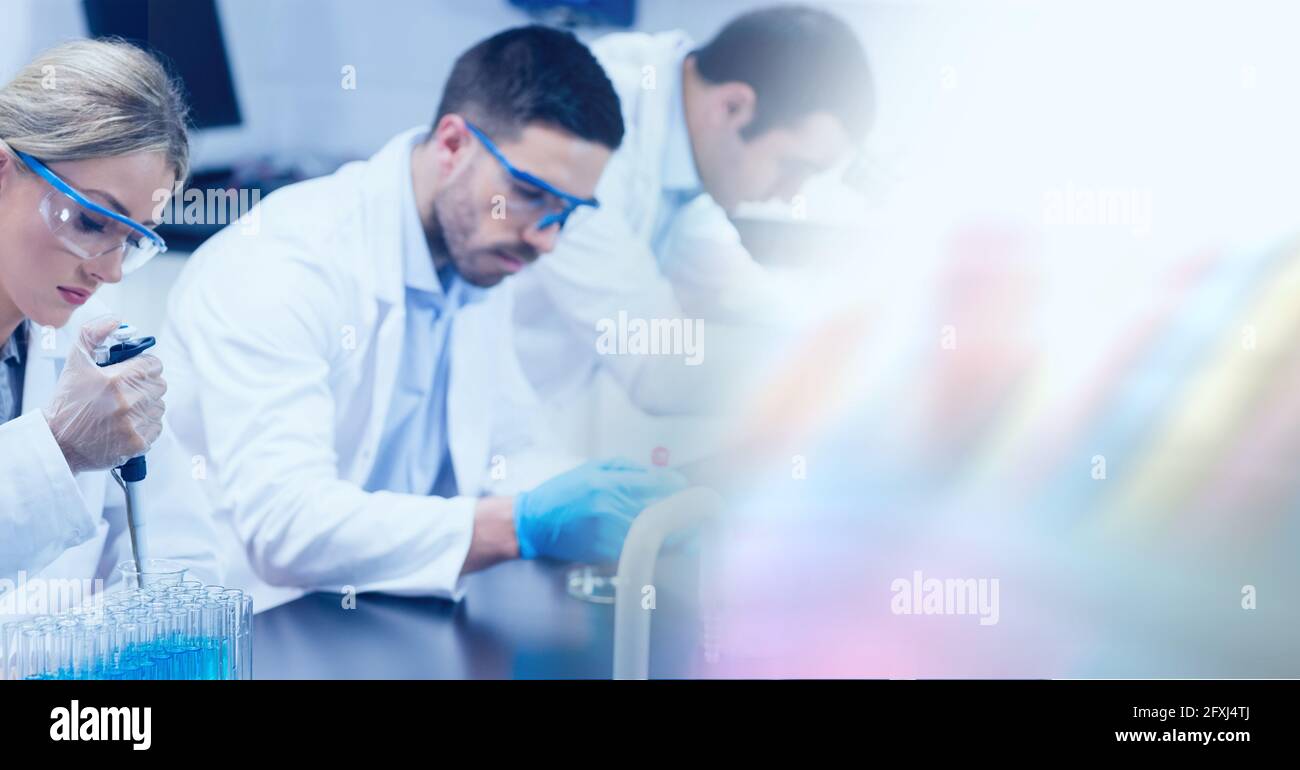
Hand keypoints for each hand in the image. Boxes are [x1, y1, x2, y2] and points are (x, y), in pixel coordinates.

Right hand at [42, 316, 165, 473]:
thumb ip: (93, 334)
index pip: (154, 364)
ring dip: (146, 405)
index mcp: (117, 379)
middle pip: (159, 384)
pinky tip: (125, 423)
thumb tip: (114, 321)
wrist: (58, 441)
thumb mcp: (75, 360)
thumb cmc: (67, 401)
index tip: (133, 370)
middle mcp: (129, 402)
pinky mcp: (138, 442)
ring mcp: (135, 424)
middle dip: (145, 384)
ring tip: (124, 407)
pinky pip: (156, 426)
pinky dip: (145, 424)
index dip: (144, 365)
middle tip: (126, 389)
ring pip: (159, 406)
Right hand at [514, 458, 687, 562]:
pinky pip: (638, 551)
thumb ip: (628, 470)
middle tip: (701, 513)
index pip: (656, 485)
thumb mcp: (593, 469)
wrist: (533, 523)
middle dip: (683, 513)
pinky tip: (667, 546)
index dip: (678, 488)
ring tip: (692, 533)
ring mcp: (607, 532)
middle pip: (660, 511)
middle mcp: (610, 507)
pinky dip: (655, 549)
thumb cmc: (562, 493)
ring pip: (654, 535)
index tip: (687, 490)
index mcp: (608, 483)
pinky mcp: (604, 552)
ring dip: (676, 534)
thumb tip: (662, 476)